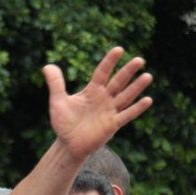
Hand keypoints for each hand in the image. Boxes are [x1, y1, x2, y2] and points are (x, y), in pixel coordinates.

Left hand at [43, 46, 152, 160]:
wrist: (67, 145)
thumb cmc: (64, 123)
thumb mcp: (57, 102)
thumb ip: (55, 84)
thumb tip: (47, 66)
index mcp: (92, 91)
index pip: (102, 73)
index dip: (109, 62)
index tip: (119, 49)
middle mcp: (104, 99)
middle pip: (118, 82)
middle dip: (128, 71)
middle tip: (139, 60)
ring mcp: (109, 111)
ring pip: (125, 96)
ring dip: (136, 87)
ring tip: (148, 76)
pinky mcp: (112, 125)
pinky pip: (126, 115)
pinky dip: (137, 108)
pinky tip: (148, 100)